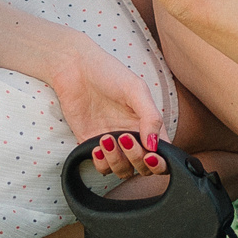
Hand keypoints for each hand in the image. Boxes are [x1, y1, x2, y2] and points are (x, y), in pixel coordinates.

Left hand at [44, 39, 165, 181]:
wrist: (74, 67)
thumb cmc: (108, 73)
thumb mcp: (136, 89)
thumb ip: (151, 117)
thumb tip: (155, 146)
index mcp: (148, 124)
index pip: (163, 154)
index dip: (160, 163)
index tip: (150, 155)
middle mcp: (133, 137)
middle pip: (143, 167)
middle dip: (136, 159)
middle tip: (124, 138)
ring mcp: (113, 143)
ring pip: (123, 170)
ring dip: (117, 161)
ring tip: (105, 139)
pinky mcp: (91, 145)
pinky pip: (102, 167)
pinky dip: (101, 164)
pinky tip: (96, 147)